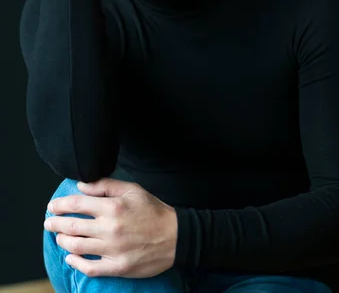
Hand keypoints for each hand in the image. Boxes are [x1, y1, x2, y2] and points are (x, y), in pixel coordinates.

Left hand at [44, 177, 177, 278]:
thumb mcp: (133, 190)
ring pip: (76, 247)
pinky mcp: (117, 267)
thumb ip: (106, 186)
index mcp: (113, 207)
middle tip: (49, 222)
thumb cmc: (153, 211)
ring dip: (62, 242)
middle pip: (72, 227)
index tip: (52, 206)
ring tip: (59, 238)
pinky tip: (71, 258)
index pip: (77, 204)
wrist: (175, 237)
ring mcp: (112, 249)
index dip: (60, 205)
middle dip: (55, 224)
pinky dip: (76, 263)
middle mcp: (110, 228)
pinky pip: (89, 267)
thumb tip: (82, 185)